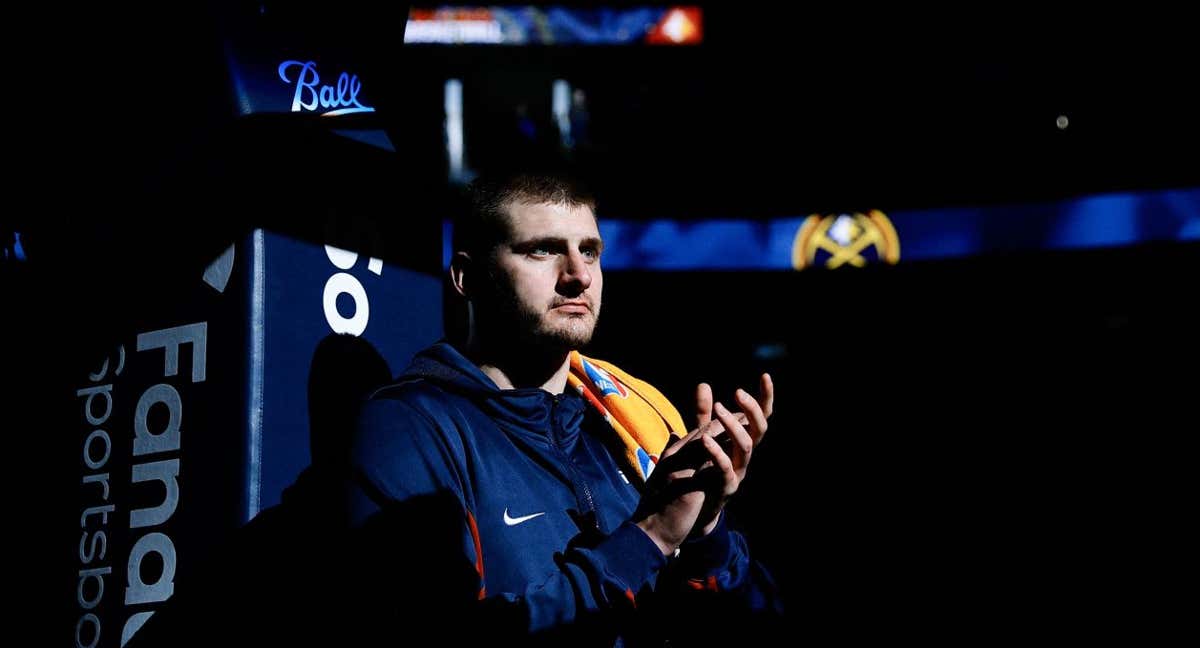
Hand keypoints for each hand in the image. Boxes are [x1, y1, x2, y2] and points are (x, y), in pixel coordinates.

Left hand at [634, 374, 773, 553]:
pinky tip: (704, 438)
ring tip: (719, 408)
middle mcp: (743, 456)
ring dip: (734, 426)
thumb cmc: (699, 471)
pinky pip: (726, 470)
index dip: (765, 398)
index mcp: (740, 441)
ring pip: (747, 447)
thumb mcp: (699, 438)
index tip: (765, 376)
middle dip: (752, 409)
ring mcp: (737, 472)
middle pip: (760, 429)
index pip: (760, 417)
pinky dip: (717, 453)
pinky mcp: (725, 488)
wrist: (692, 510)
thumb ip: (703, 414)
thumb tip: (704, 384)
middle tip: (736, 393)